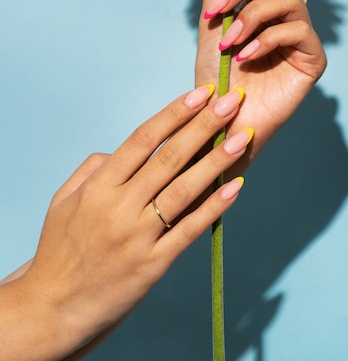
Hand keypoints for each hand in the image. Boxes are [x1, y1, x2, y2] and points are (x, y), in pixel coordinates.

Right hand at [1, 86, 250, 360]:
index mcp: (99, 187)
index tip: (202, 93)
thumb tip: (124, 150)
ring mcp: (138, 237)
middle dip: (204, 126)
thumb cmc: (59, 249)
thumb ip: (93, 169)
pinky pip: (189, 231)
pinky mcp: (154, 264)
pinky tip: (235, 187)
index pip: (143, 140)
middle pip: (169, 158)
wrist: (54, 307)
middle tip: (233, 101)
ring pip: (184, 190)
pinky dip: (214, 208)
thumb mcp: (63, 201)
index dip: (175, 113)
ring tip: (242, 136)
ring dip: (216, 161)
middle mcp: (120, 207)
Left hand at [195, 0, 326, 170]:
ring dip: (251, 16)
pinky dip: (266, 39)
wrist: (221, 118)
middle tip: (217, 11)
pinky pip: (296, 30)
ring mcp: (301, 33)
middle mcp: (285, 12)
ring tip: (228, 42)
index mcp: (262, 0)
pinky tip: (246, 57)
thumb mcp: (211, 20)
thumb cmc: (215, 72)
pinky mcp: (313, 57)